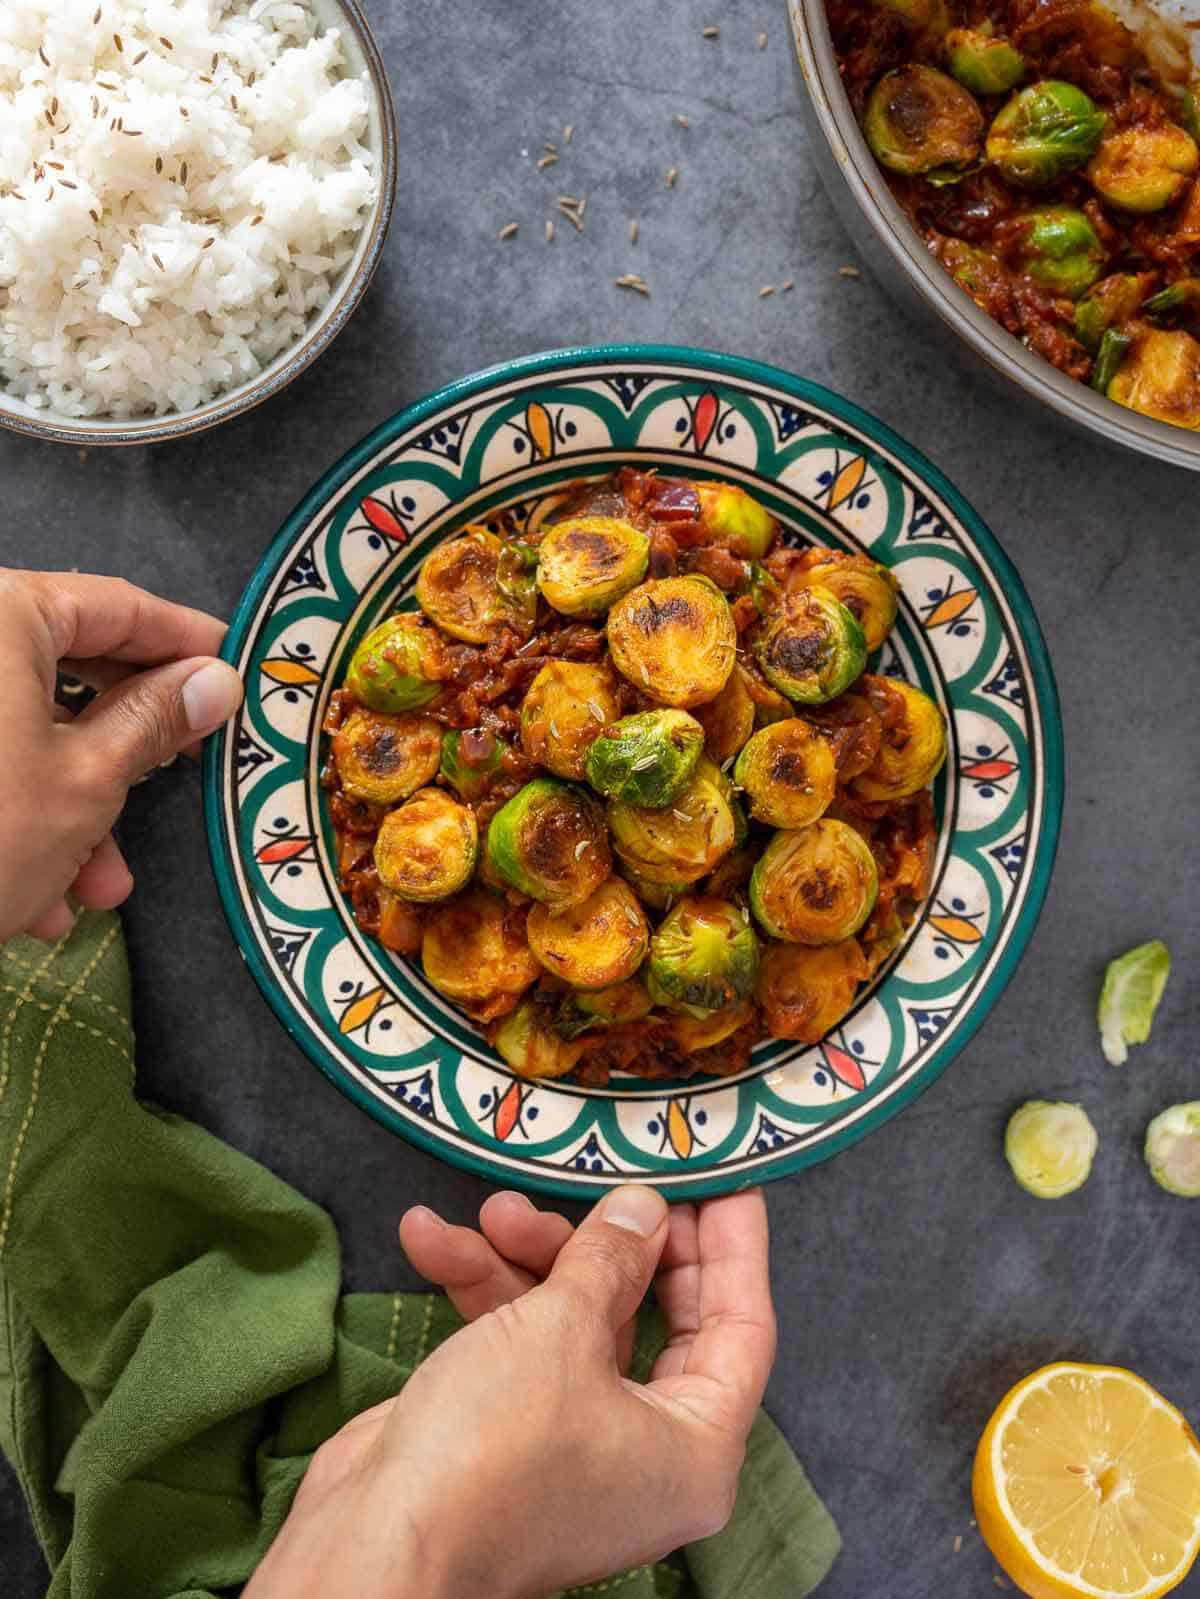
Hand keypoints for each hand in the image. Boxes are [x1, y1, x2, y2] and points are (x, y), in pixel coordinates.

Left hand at [0, 570, 242, 941]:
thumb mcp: (88, 780)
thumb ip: (157, 719)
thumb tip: (214, 680)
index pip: (115, 605)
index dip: (184, 639)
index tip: (234, 668)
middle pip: (66, 670)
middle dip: (124, 749)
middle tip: (181, 779)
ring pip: (21, 730)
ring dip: (72, 811)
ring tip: (97, 886)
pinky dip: (15, 818)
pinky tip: (34, 899)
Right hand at [247, 1186, 775, 1598]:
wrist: (373, 1542)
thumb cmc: (490, 1451)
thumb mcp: (561, 1327)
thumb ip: (611, 1257)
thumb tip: (645, 1209)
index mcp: (694, 1448)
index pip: (741, 1326)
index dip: (734, 1246)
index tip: (724, 1179)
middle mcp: (646, 1450)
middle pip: (653, 1314)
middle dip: (611, 1242)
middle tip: (609, 1178)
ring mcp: (576, 1441)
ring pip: (576, 1318)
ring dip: (529, 1257)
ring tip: (494, 1212)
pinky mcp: (511, 1429)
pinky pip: (519, 1340)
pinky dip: (482, 1290)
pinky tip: (432, 1240)